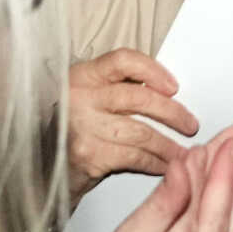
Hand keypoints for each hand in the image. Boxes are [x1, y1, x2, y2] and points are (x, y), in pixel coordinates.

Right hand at [69, 50, 198, 188]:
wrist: (43, 171)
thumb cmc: (72, 131)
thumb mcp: (90, 100)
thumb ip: (119, 89)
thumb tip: (169, 93)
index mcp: (82, 76)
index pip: (123, 60)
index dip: (153, 70)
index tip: (174, 87)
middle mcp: (79, 97)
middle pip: (139, 98)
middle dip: (173, 113)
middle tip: (190, 124)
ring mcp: (82, 126)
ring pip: (141, 132)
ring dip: (168, 145)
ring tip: (182, 151)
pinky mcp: (87, 154)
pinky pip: (134, 157)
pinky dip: (155, 162)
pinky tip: (163, 165)